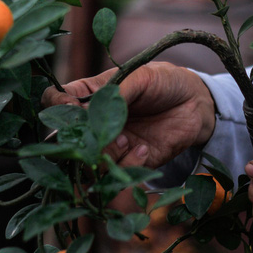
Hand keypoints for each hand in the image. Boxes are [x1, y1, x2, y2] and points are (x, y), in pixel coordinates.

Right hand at [41, 61, 215, 168]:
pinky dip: (126, 165)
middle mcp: (94, 122)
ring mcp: (110, 145)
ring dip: (104, 153)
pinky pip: (115, 176)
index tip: (73, 107)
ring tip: (126, 139)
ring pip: (87, 162)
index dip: (57, 106)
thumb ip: (112, 92)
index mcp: (90, 95)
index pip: (55, 100)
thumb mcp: (139, 76)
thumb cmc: (166, 82)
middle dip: (79, 139)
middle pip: (65, 139)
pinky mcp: (129, 164)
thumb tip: (82, 109)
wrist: (197, 103)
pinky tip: (143, 149)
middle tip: (100, 132)